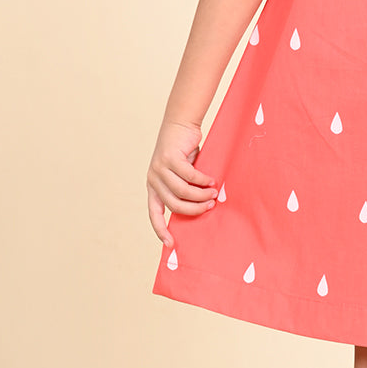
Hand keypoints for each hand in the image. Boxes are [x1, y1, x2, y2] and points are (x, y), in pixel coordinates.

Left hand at [147, 120, 218, 247]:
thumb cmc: (183, 151)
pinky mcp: (169, 158)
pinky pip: (189, 176)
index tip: (170, 244)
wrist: (179, 124)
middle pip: (174, 205)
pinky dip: (202, 180)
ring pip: (182, 192)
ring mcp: (159, 168)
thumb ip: (186, 188)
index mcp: (153, 186)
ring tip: (213, 192)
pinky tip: (211, 179)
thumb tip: (202, 207)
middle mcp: (153, 179)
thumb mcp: (181, 174)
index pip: (154, 213)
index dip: (160, 229)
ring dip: (201, 194)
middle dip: (194, 209)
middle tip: (210, 205)